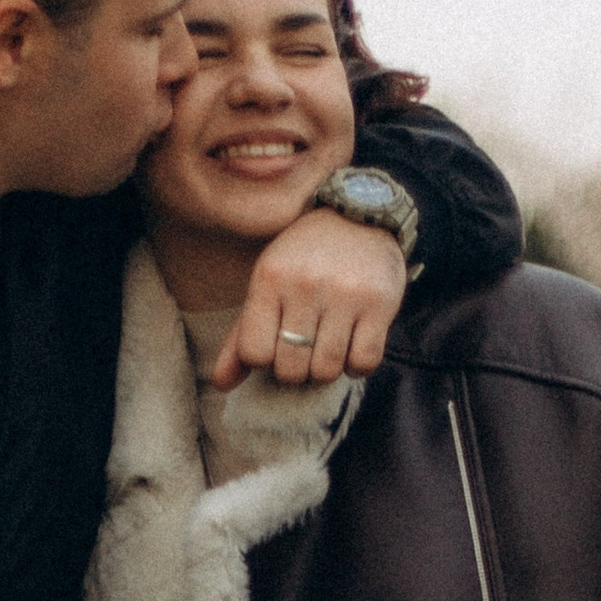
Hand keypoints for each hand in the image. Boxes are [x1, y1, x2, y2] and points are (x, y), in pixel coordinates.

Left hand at [217, 212, 405, 386]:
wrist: (359, 216)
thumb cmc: (304, 259)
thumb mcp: (267, 284)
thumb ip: (242, 335)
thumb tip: (220, 384)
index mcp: (270, 279)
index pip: (255, 353)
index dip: (264, 359)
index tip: (276, 343)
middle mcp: (305, 284)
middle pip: (291, 369)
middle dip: (297, 369)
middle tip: (305, 348)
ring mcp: (345, 294)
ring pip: (327, 370)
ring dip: (327, 369)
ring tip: (328, 345)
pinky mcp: (379, 304)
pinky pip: (364, 363)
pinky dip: (357, 366)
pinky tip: (353, 346)